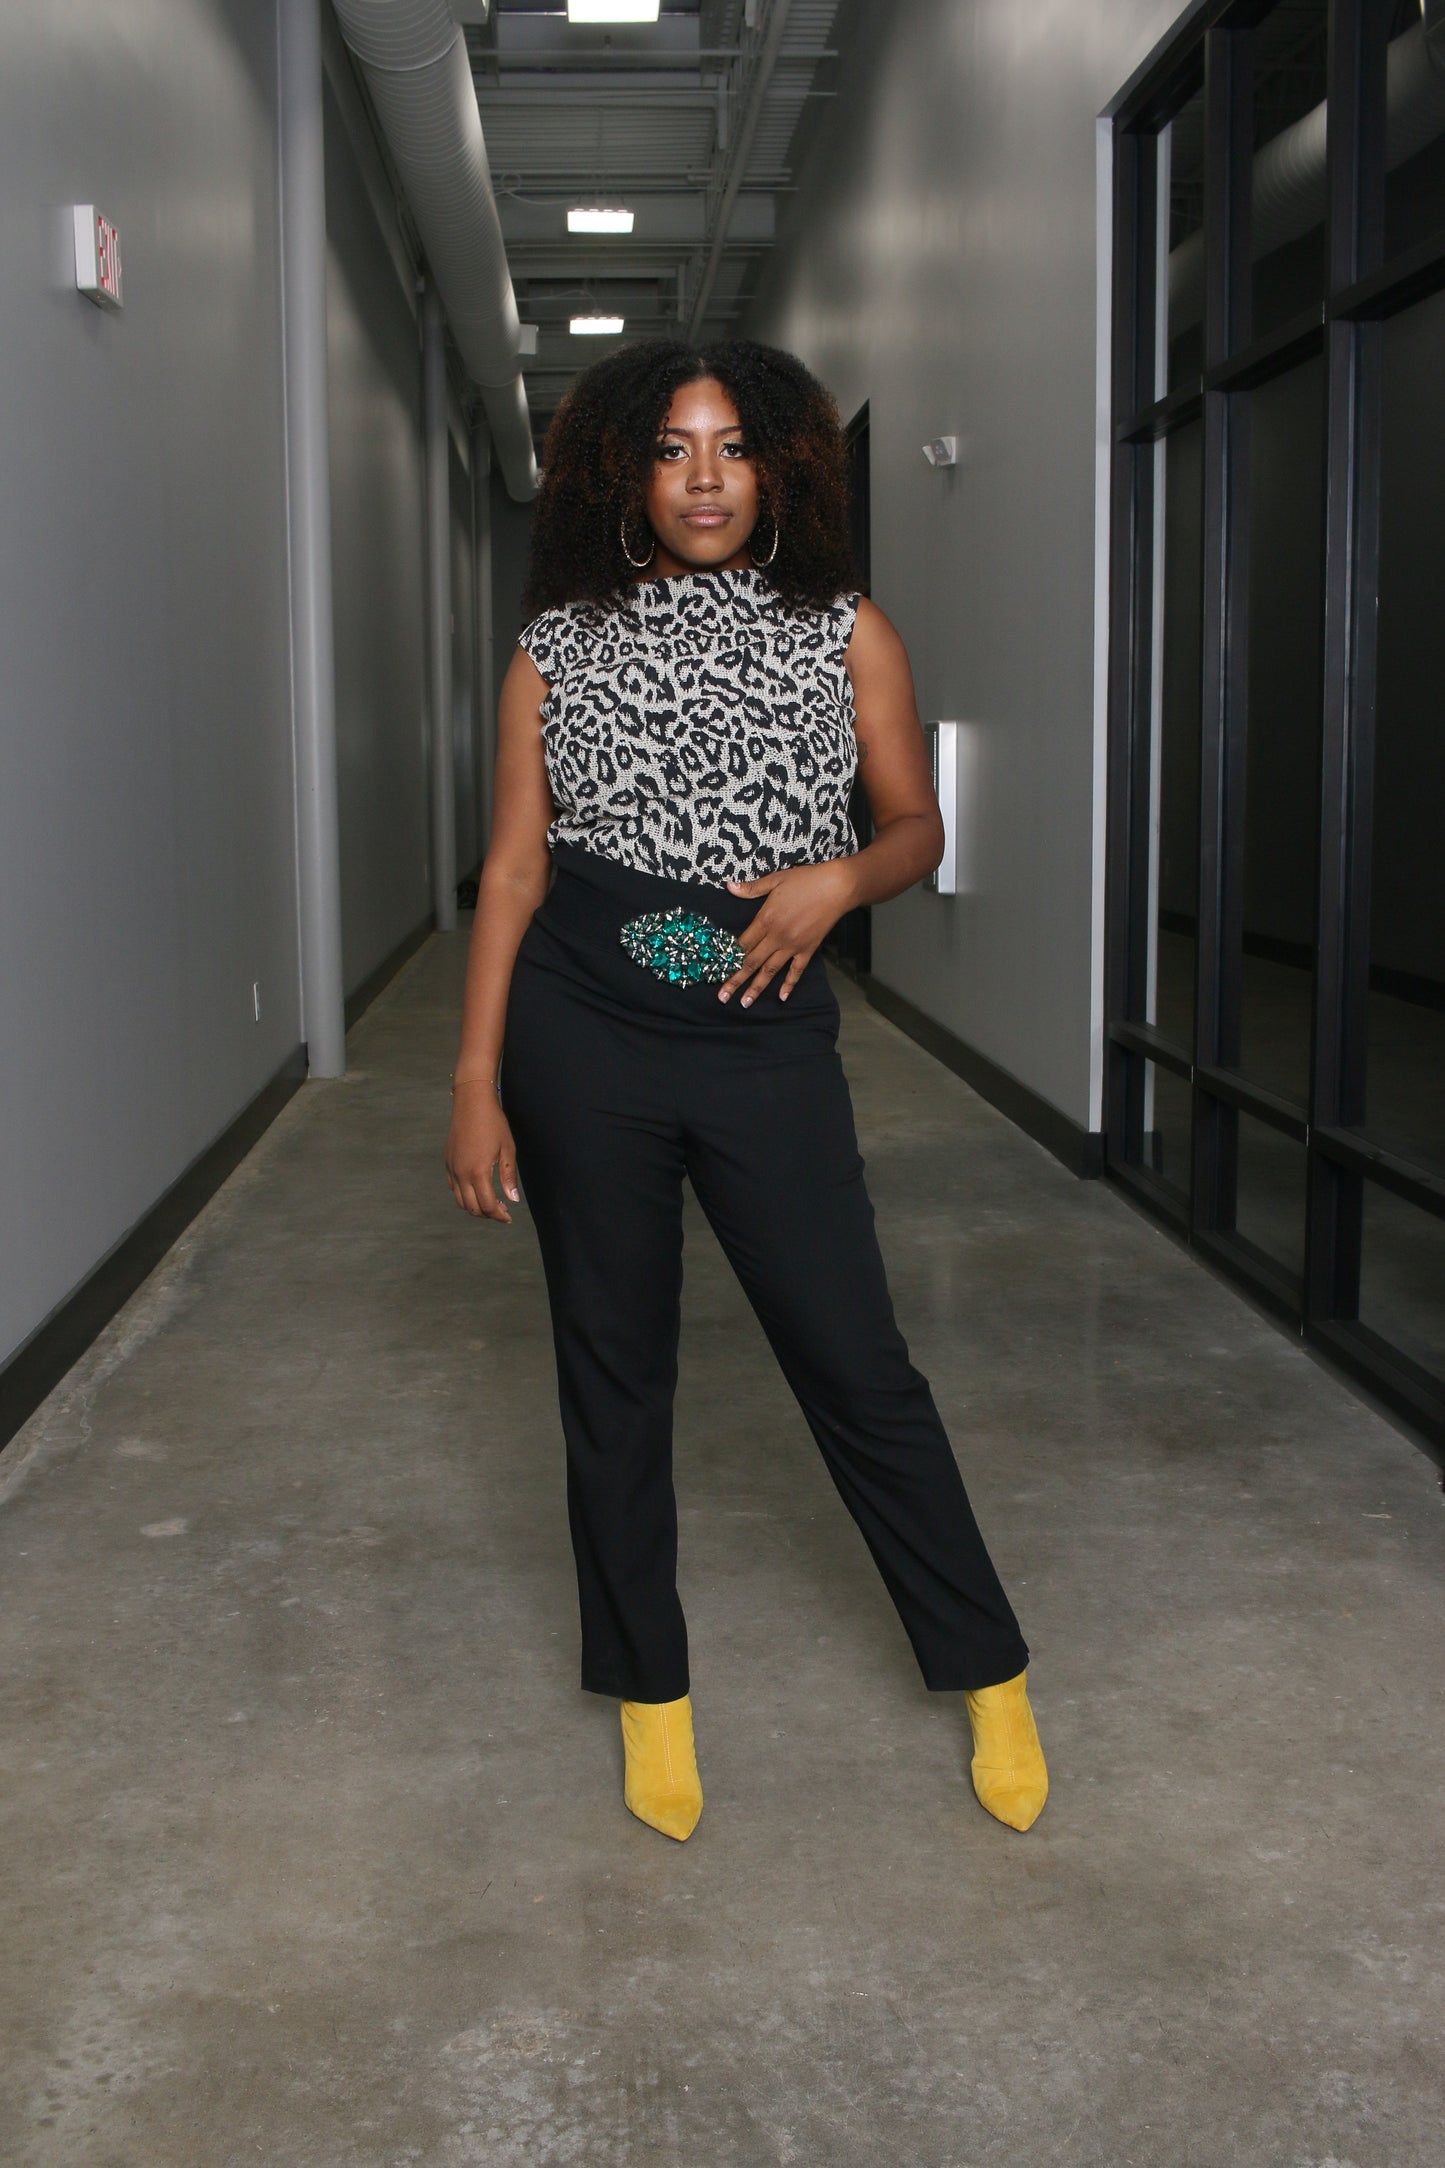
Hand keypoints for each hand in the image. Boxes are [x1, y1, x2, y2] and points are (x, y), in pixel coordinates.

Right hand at [445, 1081, 520, 1222]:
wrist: (471, 1103)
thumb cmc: (493, 1124)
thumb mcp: (507, 1149)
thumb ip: (508, 1176)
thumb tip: (512, 1200)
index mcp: (478, 1172)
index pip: (488, 1205)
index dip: (499, 1215)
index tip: (508, 1217)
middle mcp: (461, 1173)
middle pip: (472, 1208)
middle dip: (488, 1214)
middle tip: (502, 1211)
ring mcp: (452, 1168)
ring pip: (460, 1201)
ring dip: (475, 1207)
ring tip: (491, 1202)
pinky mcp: (448, 1163)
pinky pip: (453, 1188)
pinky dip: (465, 1196)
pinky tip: (478, 1189)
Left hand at [718, 860, 856, 1005]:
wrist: (837, 887)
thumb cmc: (806, 880)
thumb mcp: (775, 880)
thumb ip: (751, 888)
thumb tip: (729, 887)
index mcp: (766, 919)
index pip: (742, 944)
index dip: (728, 958)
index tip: (717, 971)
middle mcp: (777, 936)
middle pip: (751, 962)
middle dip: (736, 980)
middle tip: (722, 997)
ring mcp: (793, 945)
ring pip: (770, 971)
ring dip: (756, 988)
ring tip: (744, 1003)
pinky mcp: (808, 949)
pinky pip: (796, 971)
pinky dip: (789, 985)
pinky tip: (781, 998)